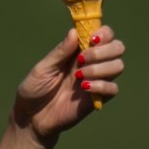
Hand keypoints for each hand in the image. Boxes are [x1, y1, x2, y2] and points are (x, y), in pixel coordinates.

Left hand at [13, 25, 124, 143]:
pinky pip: (113, 88)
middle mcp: (91, 64)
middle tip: (81, 59)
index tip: (91, 39)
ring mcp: (95, 81)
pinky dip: (101, 85)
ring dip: (100, 68)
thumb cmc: (34, 89)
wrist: (30, 116)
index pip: (103, 35)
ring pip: (118, 66)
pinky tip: (83, 88)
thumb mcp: (43, 68)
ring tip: (78, 76)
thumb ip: (60, 52)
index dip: (103, 33)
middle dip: (103, 50)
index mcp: (78, 52)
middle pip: (117, 48)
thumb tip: (74, 32)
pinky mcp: (96, 98)